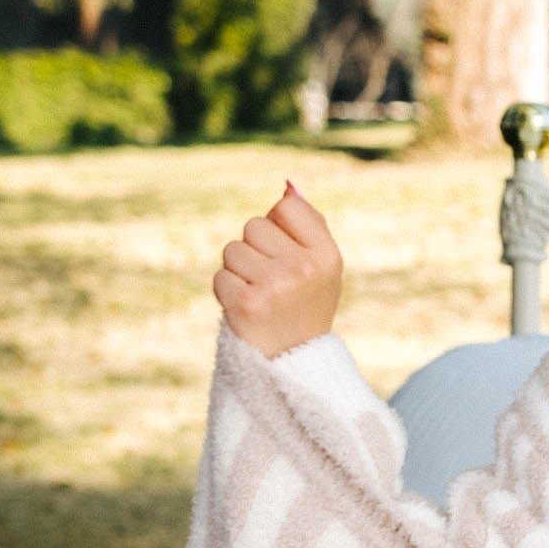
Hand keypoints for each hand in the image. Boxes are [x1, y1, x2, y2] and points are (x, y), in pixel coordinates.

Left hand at [215, 181, 343, 355]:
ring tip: (259, 295)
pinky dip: (227, 292)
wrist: (295, 364)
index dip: (278, 229)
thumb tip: (287, 184)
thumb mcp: (320, 264)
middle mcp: (304, 268)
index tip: (288, 257)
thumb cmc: (305, 305)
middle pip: (254, 226)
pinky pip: (220, 276)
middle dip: (255, 250)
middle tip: (272, 282)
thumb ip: (308, 222)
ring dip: (238, 271)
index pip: (285, 207)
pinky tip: (246, 309)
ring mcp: (276, 286)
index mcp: (328, 254)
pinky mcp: (247, 304)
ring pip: (233, 250)